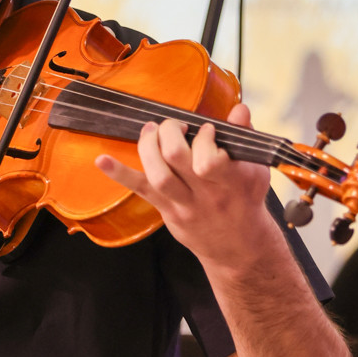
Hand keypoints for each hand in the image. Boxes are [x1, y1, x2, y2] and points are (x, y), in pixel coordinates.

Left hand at [93, 103, 271, 271]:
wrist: (238, 247)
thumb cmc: (245, 201)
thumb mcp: (255, 170)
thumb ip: (244, 137)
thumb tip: (239, 109)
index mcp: (232, 181)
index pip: (209, 159)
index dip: (203, 138)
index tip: (206, 130)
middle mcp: (206, 194)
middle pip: (176, 158)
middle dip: (170, 132)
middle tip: (175, 126)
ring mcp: (185, 204)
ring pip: (158, 174)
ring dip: (148, 146)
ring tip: (151, 131)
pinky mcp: (168, 210)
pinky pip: (141, 190)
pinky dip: (120, 173)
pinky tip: (102, 160)